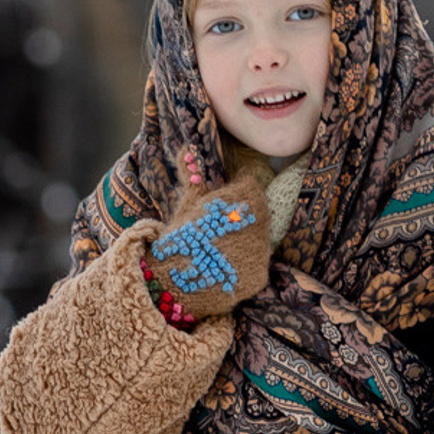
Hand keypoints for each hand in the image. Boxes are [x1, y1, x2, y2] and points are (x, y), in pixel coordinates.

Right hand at [142, 180, 270, 322]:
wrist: (172, 284)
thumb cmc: (178, 240)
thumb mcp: (186, 205)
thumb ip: (193, 177)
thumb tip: (186, 149)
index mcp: (239, 200)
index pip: (251, 186)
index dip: (239, 190)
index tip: (227, 199)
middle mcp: (255, 224)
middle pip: (259, 213)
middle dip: (242, 217)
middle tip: (221, 229)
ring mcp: (261, 252)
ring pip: (261, 239)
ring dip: (245, 240)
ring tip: (220, 249)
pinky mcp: (260, 275)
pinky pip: (259, 264)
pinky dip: (246, 264)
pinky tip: (225, 266)